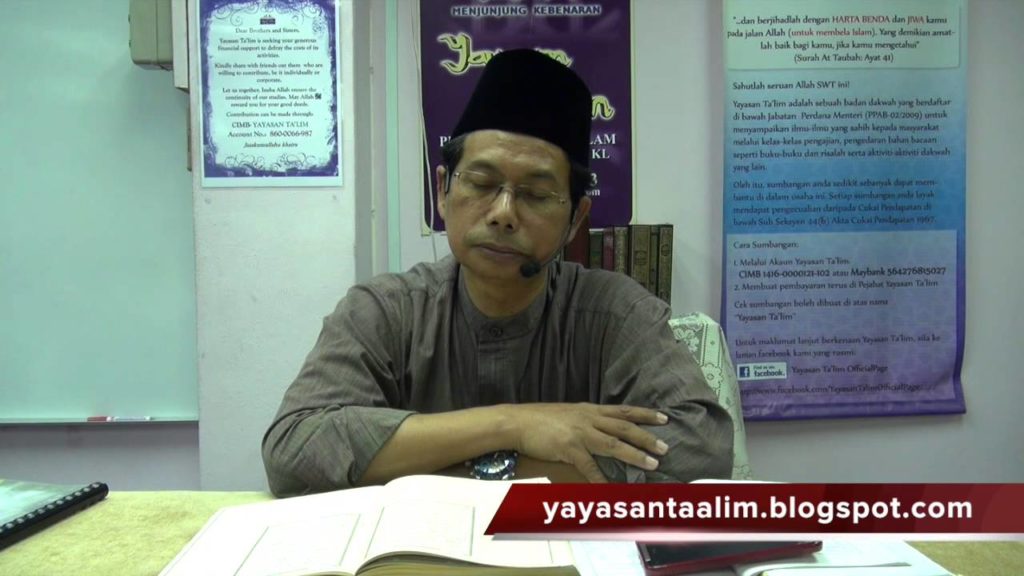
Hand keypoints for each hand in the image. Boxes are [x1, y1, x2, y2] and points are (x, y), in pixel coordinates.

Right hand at [505, 403, 668, 482]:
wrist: (517, 421)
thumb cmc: (540, 419)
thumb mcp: (568, 414)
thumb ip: (586, 420)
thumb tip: (601, 429)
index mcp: (590, 410)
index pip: (624, 411)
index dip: (645, 414)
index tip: (664, 418)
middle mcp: (589, 419)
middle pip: (625, 427)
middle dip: (647, 438)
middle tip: (665, 447)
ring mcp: (580, 433)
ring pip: (614, 444)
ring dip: (634, 455)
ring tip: (652, 464)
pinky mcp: (568, 448)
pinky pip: (589, 467)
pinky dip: (601, 479)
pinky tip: (611, 490)